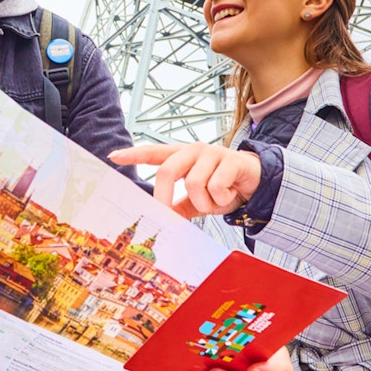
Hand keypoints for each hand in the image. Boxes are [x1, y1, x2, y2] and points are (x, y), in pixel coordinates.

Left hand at [107, 143, 260, 218]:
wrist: (257, 183)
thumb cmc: (223, 188)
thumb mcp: (197, 201)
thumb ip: (179, 207)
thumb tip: (160, 219)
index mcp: (182, 158)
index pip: (154, 153)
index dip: (134, 154)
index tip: (113, 156)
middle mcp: (194, 151)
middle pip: (168, 170)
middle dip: (164, 196)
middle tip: (165, 214)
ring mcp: (213, 153)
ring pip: (194, 184)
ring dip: (205, 202)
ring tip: (216, 200)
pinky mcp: (232, 159)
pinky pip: (216, 187)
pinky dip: (221, 199)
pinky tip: (230, 193)